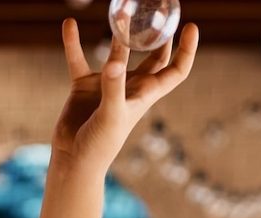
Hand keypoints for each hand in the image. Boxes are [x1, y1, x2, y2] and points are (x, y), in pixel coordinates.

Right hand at [49, 17, 197, 171]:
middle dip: (159, 37)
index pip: (175, 71)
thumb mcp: (111, 117)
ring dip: (118, 32)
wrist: (73, 160)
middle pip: (153, 57)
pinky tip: (69, 26)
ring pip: (117, 52)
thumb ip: (113, 88)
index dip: (186, 51)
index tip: (191, 26)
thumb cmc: (100, 146)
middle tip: (159, 13)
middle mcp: (130, 86)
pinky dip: (73, 44)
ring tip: (121, 10)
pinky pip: (79, 59)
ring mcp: (107, 84)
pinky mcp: (84, 86)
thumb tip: (114, 62)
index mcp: (146, 95)